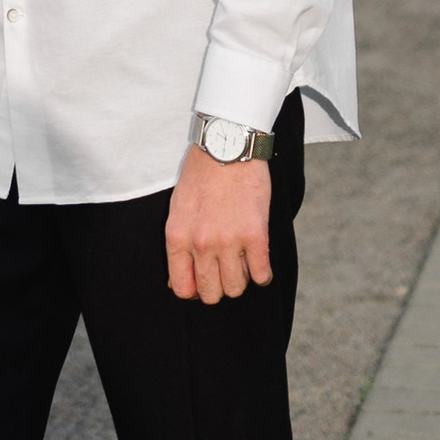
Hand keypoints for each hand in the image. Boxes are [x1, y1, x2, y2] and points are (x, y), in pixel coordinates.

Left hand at [164, 147, 271, 301]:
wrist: (227, 146)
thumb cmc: (201, 174)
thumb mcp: (178, 208)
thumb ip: (178, 246)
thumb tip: (179, 282)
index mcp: (178, 237)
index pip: (183, 288)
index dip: (195, 290)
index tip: (204, 281)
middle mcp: (201, 244)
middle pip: (212, 293)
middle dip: (219, 287)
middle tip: (225, 270)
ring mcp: (229, 242)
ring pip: (236, 288)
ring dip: (240, 278)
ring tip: (240, 258)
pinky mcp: (255, 236)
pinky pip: (261, 275)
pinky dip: (261, 273)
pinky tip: (257, 258)